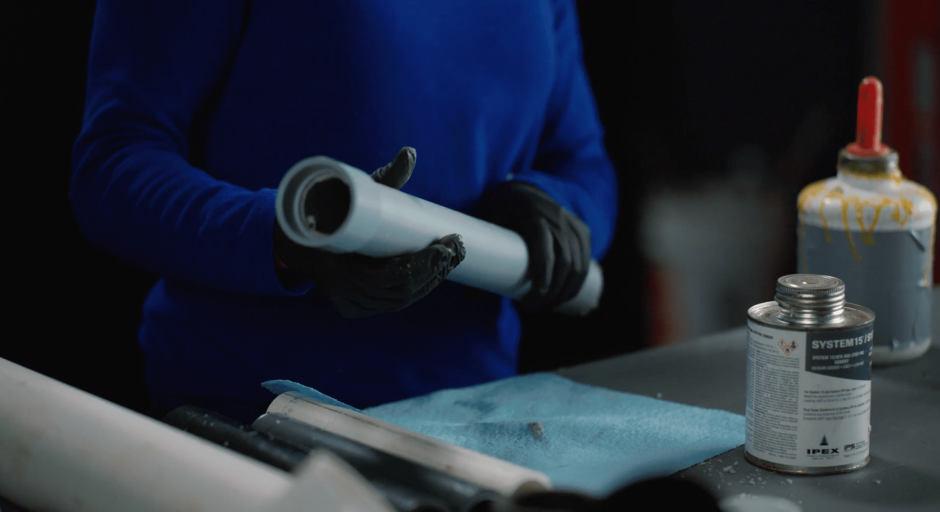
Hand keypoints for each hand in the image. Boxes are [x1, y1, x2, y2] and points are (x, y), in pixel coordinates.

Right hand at [274, 147, 464, 317]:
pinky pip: (390, 304)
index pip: (393, 274)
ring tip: (449, 257)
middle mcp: (342, 292)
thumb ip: (384, 176)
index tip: (447, 242)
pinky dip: (415, 291)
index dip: (425, 262)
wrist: (293, 239)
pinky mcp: (352, 309)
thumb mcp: (353, 191)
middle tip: (456, 246)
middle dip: (435, 269)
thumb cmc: (328, 210)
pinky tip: (433, 275)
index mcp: (339, 268)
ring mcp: (347, 304)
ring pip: (399, 300)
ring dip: (430, 281)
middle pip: (402, 290)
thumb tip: (410, 153)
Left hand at [478, 181, 590, 310]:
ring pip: (578, 264)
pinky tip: (566, 296)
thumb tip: (472, 300)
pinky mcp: (581, 230)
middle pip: (565, 261)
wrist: (522, 190)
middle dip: (553, 291)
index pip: (545, 246)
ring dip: (565, 291)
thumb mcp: (488, 226)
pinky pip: (585, 260)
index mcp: (534, 213)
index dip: (545, 272)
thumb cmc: (500, 211)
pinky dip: (578, 282)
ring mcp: (572, 223)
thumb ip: (482, 258)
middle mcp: (557, 217)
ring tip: (546, 307)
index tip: (536, 294)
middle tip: (533, 308)